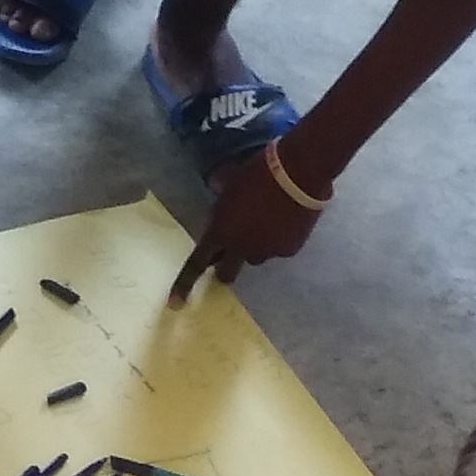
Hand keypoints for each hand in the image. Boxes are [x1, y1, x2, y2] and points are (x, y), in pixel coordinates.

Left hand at [169, 137, 330, 301]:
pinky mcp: (288, 250)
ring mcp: (266, 252)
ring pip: (255, 256)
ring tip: (266, 220)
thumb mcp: (230, 181)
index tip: (175, 305)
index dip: (184, 285)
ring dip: (255, 246)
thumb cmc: (258, 171)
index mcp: (220, 231)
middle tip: (232, 250)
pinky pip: (278, 249)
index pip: (196, 264)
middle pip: (227, 273)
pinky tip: (285, 218)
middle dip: (226, 265)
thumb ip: (221, 198)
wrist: (299, 172)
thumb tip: (216, 189)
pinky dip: (279, 238)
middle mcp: (241, 248)